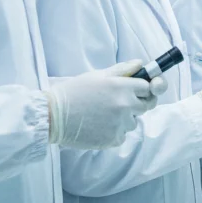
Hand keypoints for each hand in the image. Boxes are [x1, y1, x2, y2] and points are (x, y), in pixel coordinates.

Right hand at [46, 59, 164, 149]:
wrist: (53, 116)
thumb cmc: (74, 92)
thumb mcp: (98, 75)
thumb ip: (122, 70)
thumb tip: (140, 63)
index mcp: (122, 87)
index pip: (148, 87)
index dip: (142, 89)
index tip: (134, 91)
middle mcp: (125, 105)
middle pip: (146, 105)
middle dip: (136, 104)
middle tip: (117, 103)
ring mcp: (120, 124)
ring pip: (133, 122)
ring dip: (124, 119)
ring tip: (103, 115)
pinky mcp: (113, 139)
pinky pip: (123, 135)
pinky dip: (114, 132)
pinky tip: (98, 125)